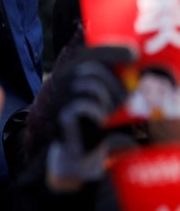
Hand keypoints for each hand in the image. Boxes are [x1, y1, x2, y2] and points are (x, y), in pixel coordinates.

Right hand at [45, 46, 133, 190]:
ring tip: (110, 115)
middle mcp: (65, 84)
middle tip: (124, 101)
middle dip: (113, 82)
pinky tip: (100, 122)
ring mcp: (62, 100)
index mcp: (78, 77)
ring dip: (106, 98)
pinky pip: (81, 105)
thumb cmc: (98, 131)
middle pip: (90, 66)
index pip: (91, 53)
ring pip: (88, 84)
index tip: (135, 54)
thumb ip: (123, 94)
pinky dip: (96, 112)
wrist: (78, 160)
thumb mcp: (112, 107)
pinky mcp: (61, 117)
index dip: (112, 50)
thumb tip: (150, 85)